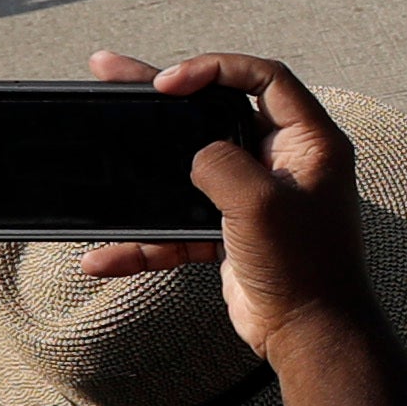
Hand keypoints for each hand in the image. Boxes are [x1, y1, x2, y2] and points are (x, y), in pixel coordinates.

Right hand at [79, 52, 371, 357]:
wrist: (307, 336)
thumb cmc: (304, 268)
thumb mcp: (261, 203)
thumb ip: (222, 164)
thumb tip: (197, 155)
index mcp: (310, 141)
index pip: (264, 78)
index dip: (216, 69)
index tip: (170, 84)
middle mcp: (285, 161)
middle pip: (215, 114)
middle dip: (164, 100)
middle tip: (114, 74)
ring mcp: (255, 196)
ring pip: (189, 169)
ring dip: (145, 168)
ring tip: (97, 136)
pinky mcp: (230, 232)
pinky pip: (180, 225)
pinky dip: (147, 240)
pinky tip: (106, 255)